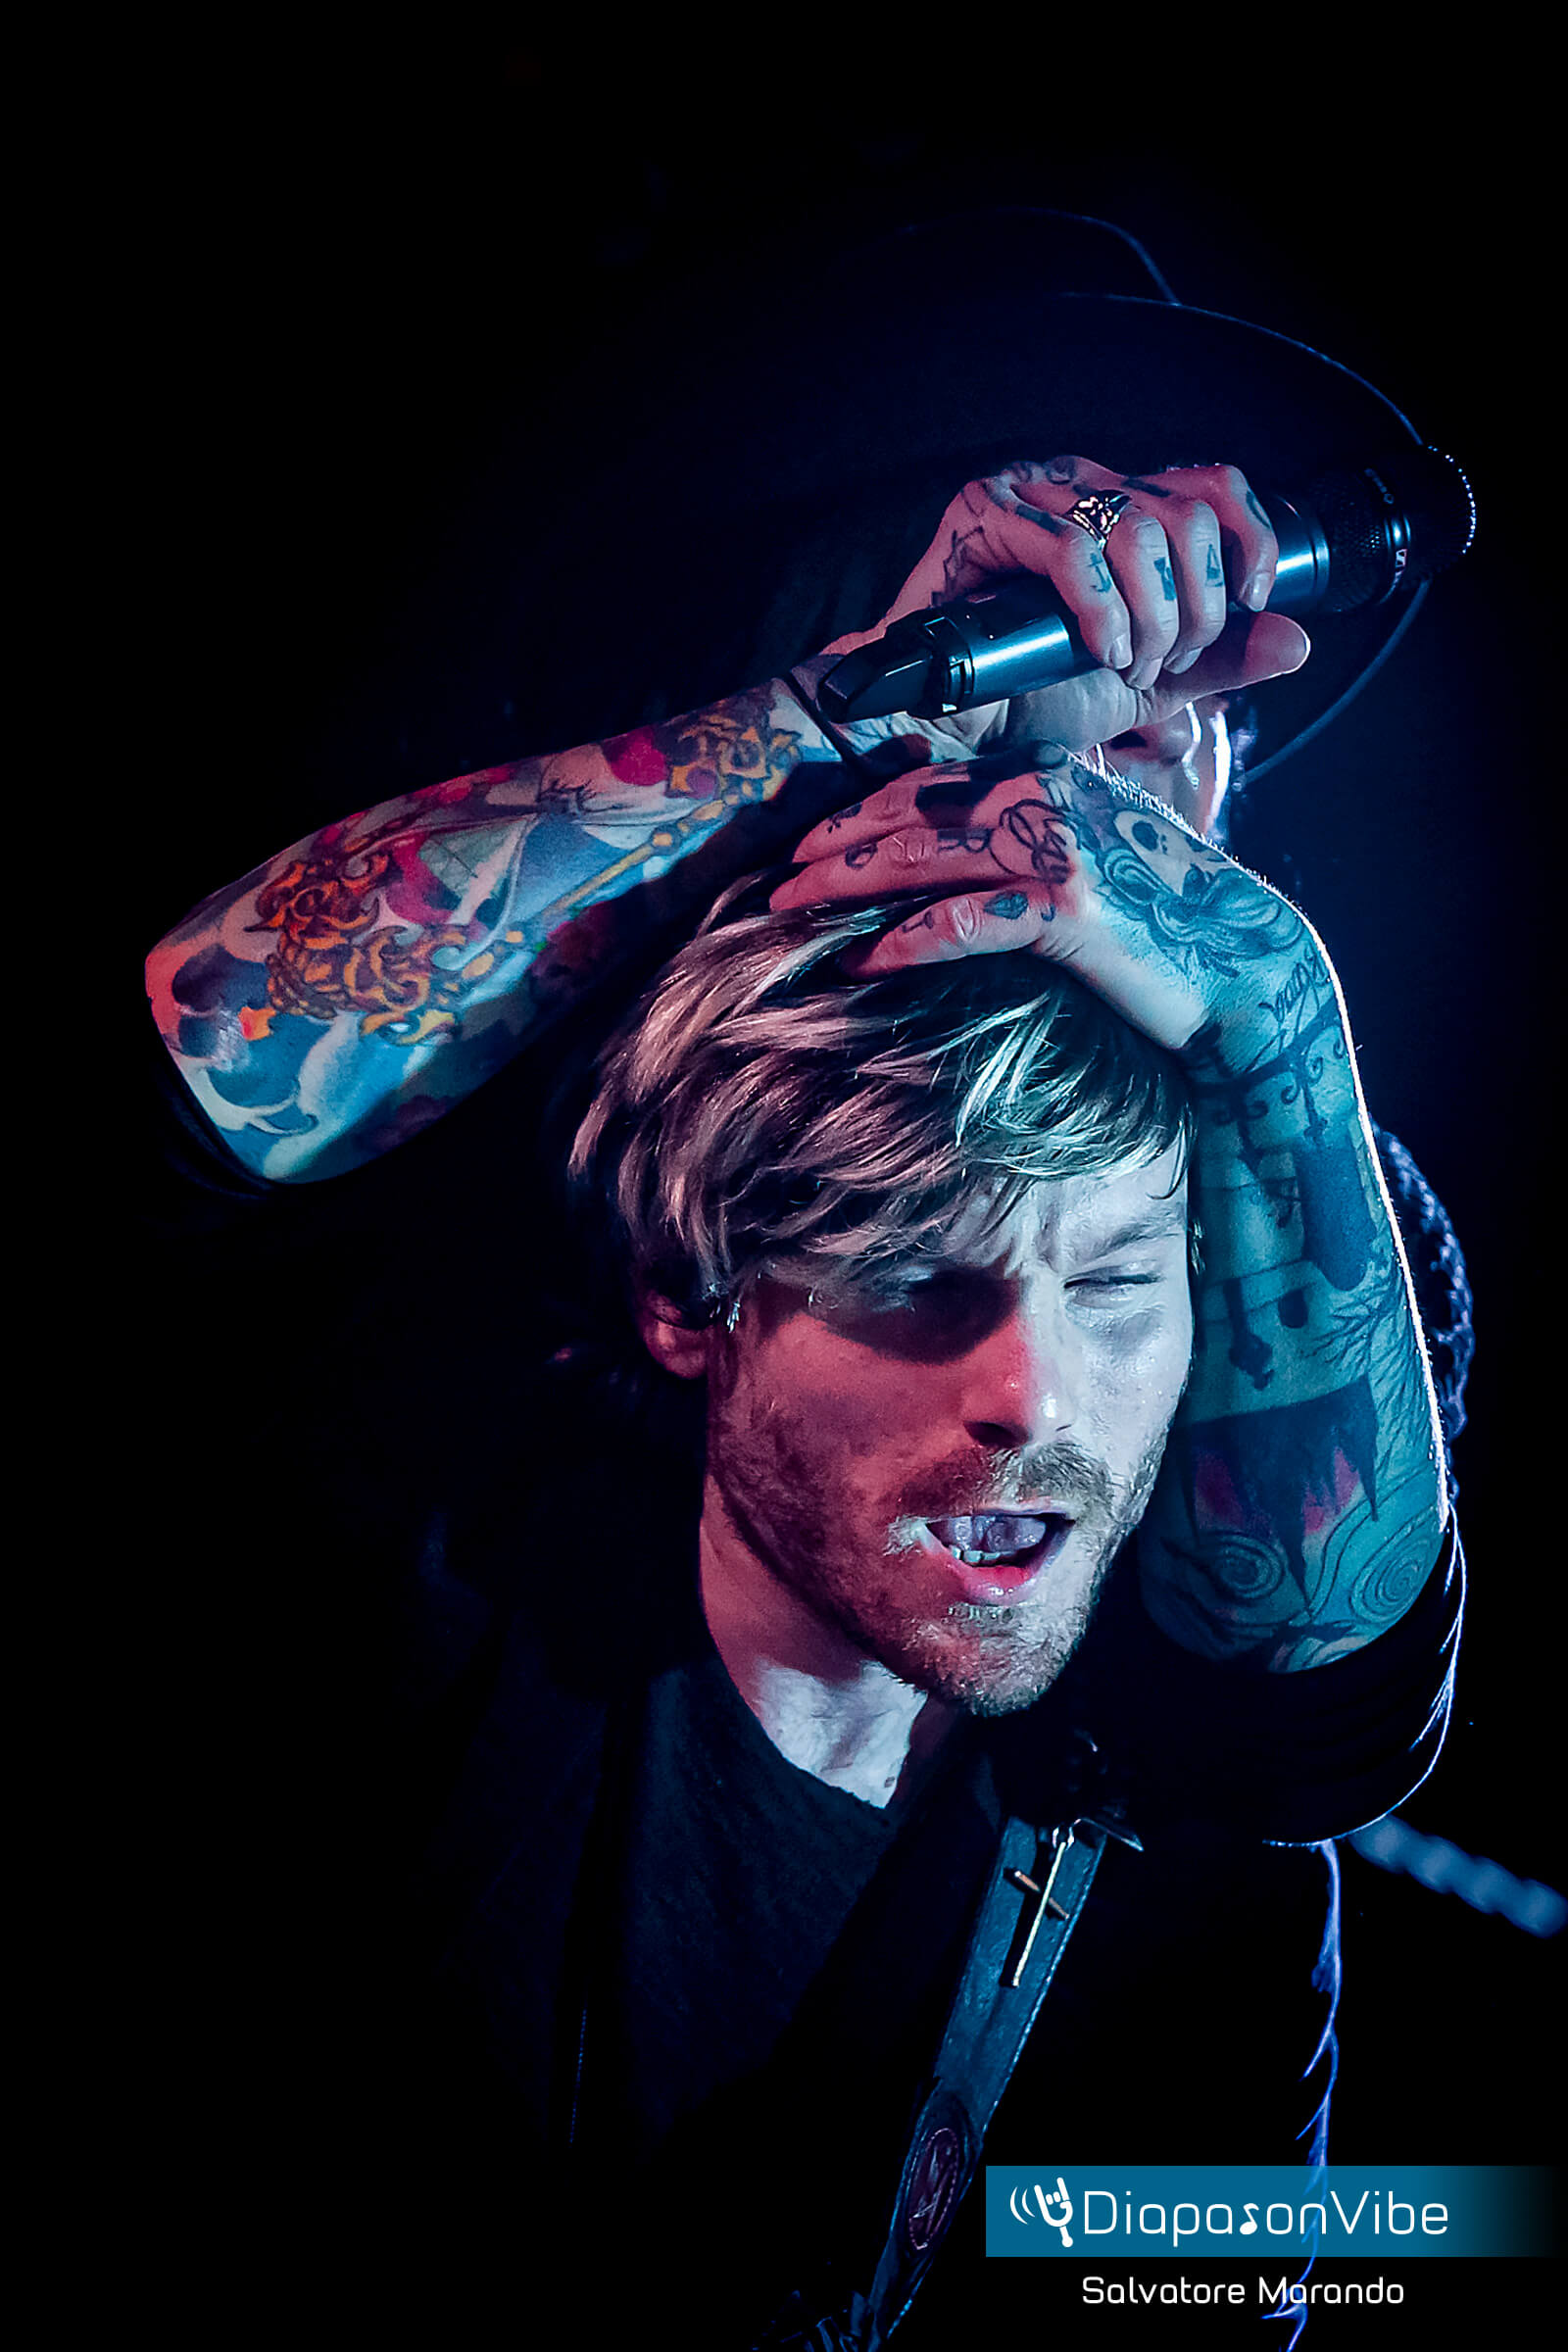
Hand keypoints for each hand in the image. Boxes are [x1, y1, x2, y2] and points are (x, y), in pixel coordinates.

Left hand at [770, 745, 1306, 1058]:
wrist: (1246, 974)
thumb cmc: (1166, 930)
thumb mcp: (1095, 868)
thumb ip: (1033, 849)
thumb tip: (962, 866)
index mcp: (1055, 781)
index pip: (939, 783)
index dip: (866, 808)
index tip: (810, 840)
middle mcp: (1055, 801)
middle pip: (919, 813)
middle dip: (839, 844)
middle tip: (778, 878)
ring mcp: (1063, 852)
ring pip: (927, 858)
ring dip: (850, 885)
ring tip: (791, 912)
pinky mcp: (1071, 911)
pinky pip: (966, 920)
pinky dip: (906, 938)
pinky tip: (861, 957)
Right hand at [799, 456, 1308, 785]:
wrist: (946, 733)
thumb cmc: (1029, 702)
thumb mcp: (1145, 683)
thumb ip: (1217, 661)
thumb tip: (1297, 641)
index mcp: (1118, 507)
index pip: (1211, 485)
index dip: (1247, 543)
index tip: (1250, 608)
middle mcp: (1076, 486)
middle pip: (1184, 513)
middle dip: (1195, 605)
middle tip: (1163, 661)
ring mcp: (1027, 496)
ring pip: (1136, 528)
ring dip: (1151, 615)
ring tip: (1124, 663)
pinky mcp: (980, 517)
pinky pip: (1072, 548)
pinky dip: (1103, 609)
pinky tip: (1099, 651)